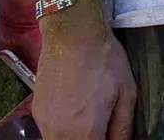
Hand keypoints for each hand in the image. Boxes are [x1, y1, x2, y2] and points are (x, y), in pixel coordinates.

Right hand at [32, 10, 135, 139]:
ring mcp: (44, 123)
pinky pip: (50, 133)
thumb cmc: (104, 60)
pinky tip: (78, 115)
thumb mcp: (127, 92)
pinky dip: (64, 132)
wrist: (71, 34)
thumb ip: (123, 127)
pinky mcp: (36, 113)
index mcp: (85, 131)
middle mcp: (59, 133)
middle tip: (105, 129)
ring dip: (77, 139)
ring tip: (93, 119)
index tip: (111, 136)